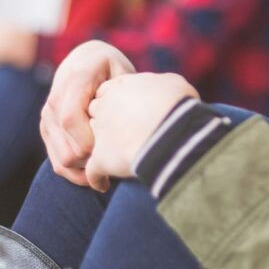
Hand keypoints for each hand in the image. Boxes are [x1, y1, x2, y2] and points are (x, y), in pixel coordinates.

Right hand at [40, 41, 135, 186]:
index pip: (71, 119)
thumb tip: (128, 122)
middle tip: (120, 161)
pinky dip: (78, 175)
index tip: (114, 149)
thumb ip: (122, 92)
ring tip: (112, 166)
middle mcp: (54, 100)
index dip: (91, 142)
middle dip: (95, 162)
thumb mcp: (121, 70)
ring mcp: (47, 118)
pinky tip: (99, 172)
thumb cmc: (110, 68)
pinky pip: (58, 164)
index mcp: (74, 81)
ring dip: (88, 170)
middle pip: (68, 148)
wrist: (83, 61)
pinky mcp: (46, 131)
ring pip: (62, 160)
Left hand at [84, 72, 198, 191]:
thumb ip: (162, 84)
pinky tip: (104, 184)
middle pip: (94, 114)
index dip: (115, 104)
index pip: (106, 92)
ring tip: (113, 159)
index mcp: (119, 86)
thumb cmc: (178, 105)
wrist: (174, 131)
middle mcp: (105, 107)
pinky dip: (97, 178)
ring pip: (90, 141)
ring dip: (99, 149)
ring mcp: (100, 133)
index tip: (127, 113)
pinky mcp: (101, 158)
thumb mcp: (174, 84)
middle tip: (120, 134)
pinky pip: (93, 171)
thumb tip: (167, 91)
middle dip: (104, 123)